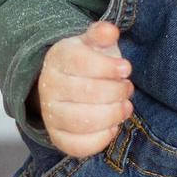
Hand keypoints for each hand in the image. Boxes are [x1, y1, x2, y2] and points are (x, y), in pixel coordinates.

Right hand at [37, 20, 133, 158]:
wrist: (68, 84)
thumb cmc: (88, 63)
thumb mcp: (94, 43)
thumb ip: (101, 34)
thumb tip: (109, 31)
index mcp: (58, 58)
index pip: (81, 62)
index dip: (107, 67)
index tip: (126, 69)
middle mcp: (48, 86)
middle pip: (85, 92)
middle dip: (116, 92)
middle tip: (127, 89)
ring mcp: (50, 113)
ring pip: (81, 120)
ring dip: (112, 115)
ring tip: (125, 107)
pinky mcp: (57, 136)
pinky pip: (77, 145)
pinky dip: (101, 138)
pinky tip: (112, 126)